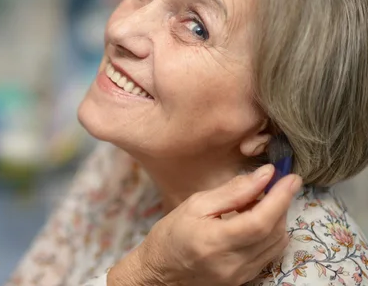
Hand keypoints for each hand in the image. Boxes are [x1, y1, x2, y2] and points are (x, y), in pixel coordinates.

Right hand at [108, 164, 301, 285]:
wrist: (159, 272)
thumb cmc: (170, 234)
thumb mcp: (195, 205)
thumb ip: (232, 192)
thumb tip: (264, 175)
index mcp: (215, 241)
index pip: (260, 221)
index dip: (280, 198)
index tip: (292, 178)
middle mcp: (232, 263)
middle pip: (273, 232)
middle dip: (281, 204)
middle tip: (276, 184)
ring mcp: (240, 276)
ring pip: (276, 245)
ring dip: (277, 219)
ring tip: (261, 202)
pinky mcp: (243, 281)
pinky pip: (268, 255)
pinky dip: (270, 235)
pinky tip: (257, 222)